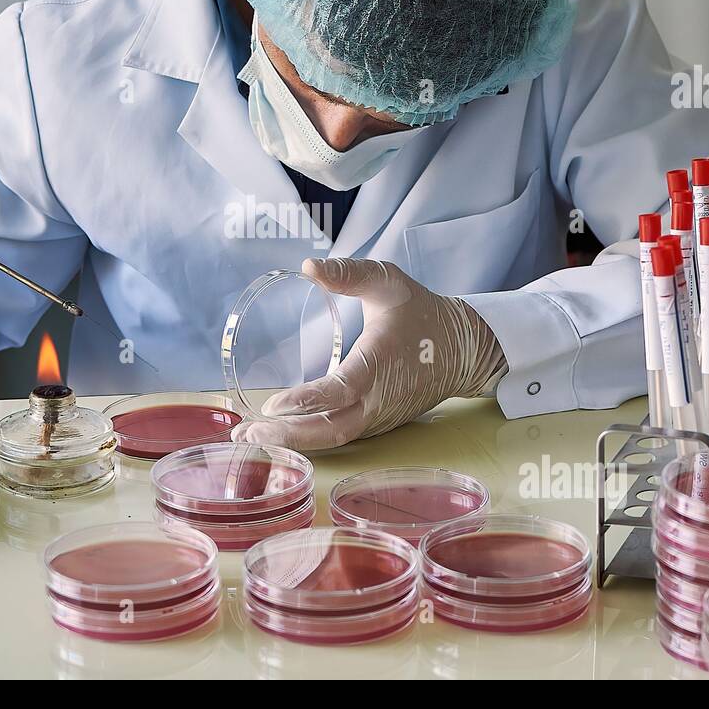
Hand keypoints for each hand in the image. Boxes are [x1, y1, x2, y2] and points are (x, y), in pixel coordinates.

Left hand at [231, 258, 502, 449]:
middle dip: (287, 435)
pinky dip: (310, 440)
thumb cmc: (421, 311)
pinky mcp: (378, 424)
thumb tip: (307, 266)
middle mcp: (379, 399)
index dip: (305, 401)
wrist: (463, 348)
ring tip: (251, 437)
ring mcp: (380, 416)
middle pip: (330, 430)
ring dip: (292, 442)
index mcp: (379, 363)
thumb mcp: (388, 281)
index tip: (272, 404)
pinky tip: (280, 435)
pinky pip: (341, 436)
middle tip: (245, 433)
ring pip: (334, 438)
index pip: (339, 392)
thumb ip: (349, 273)